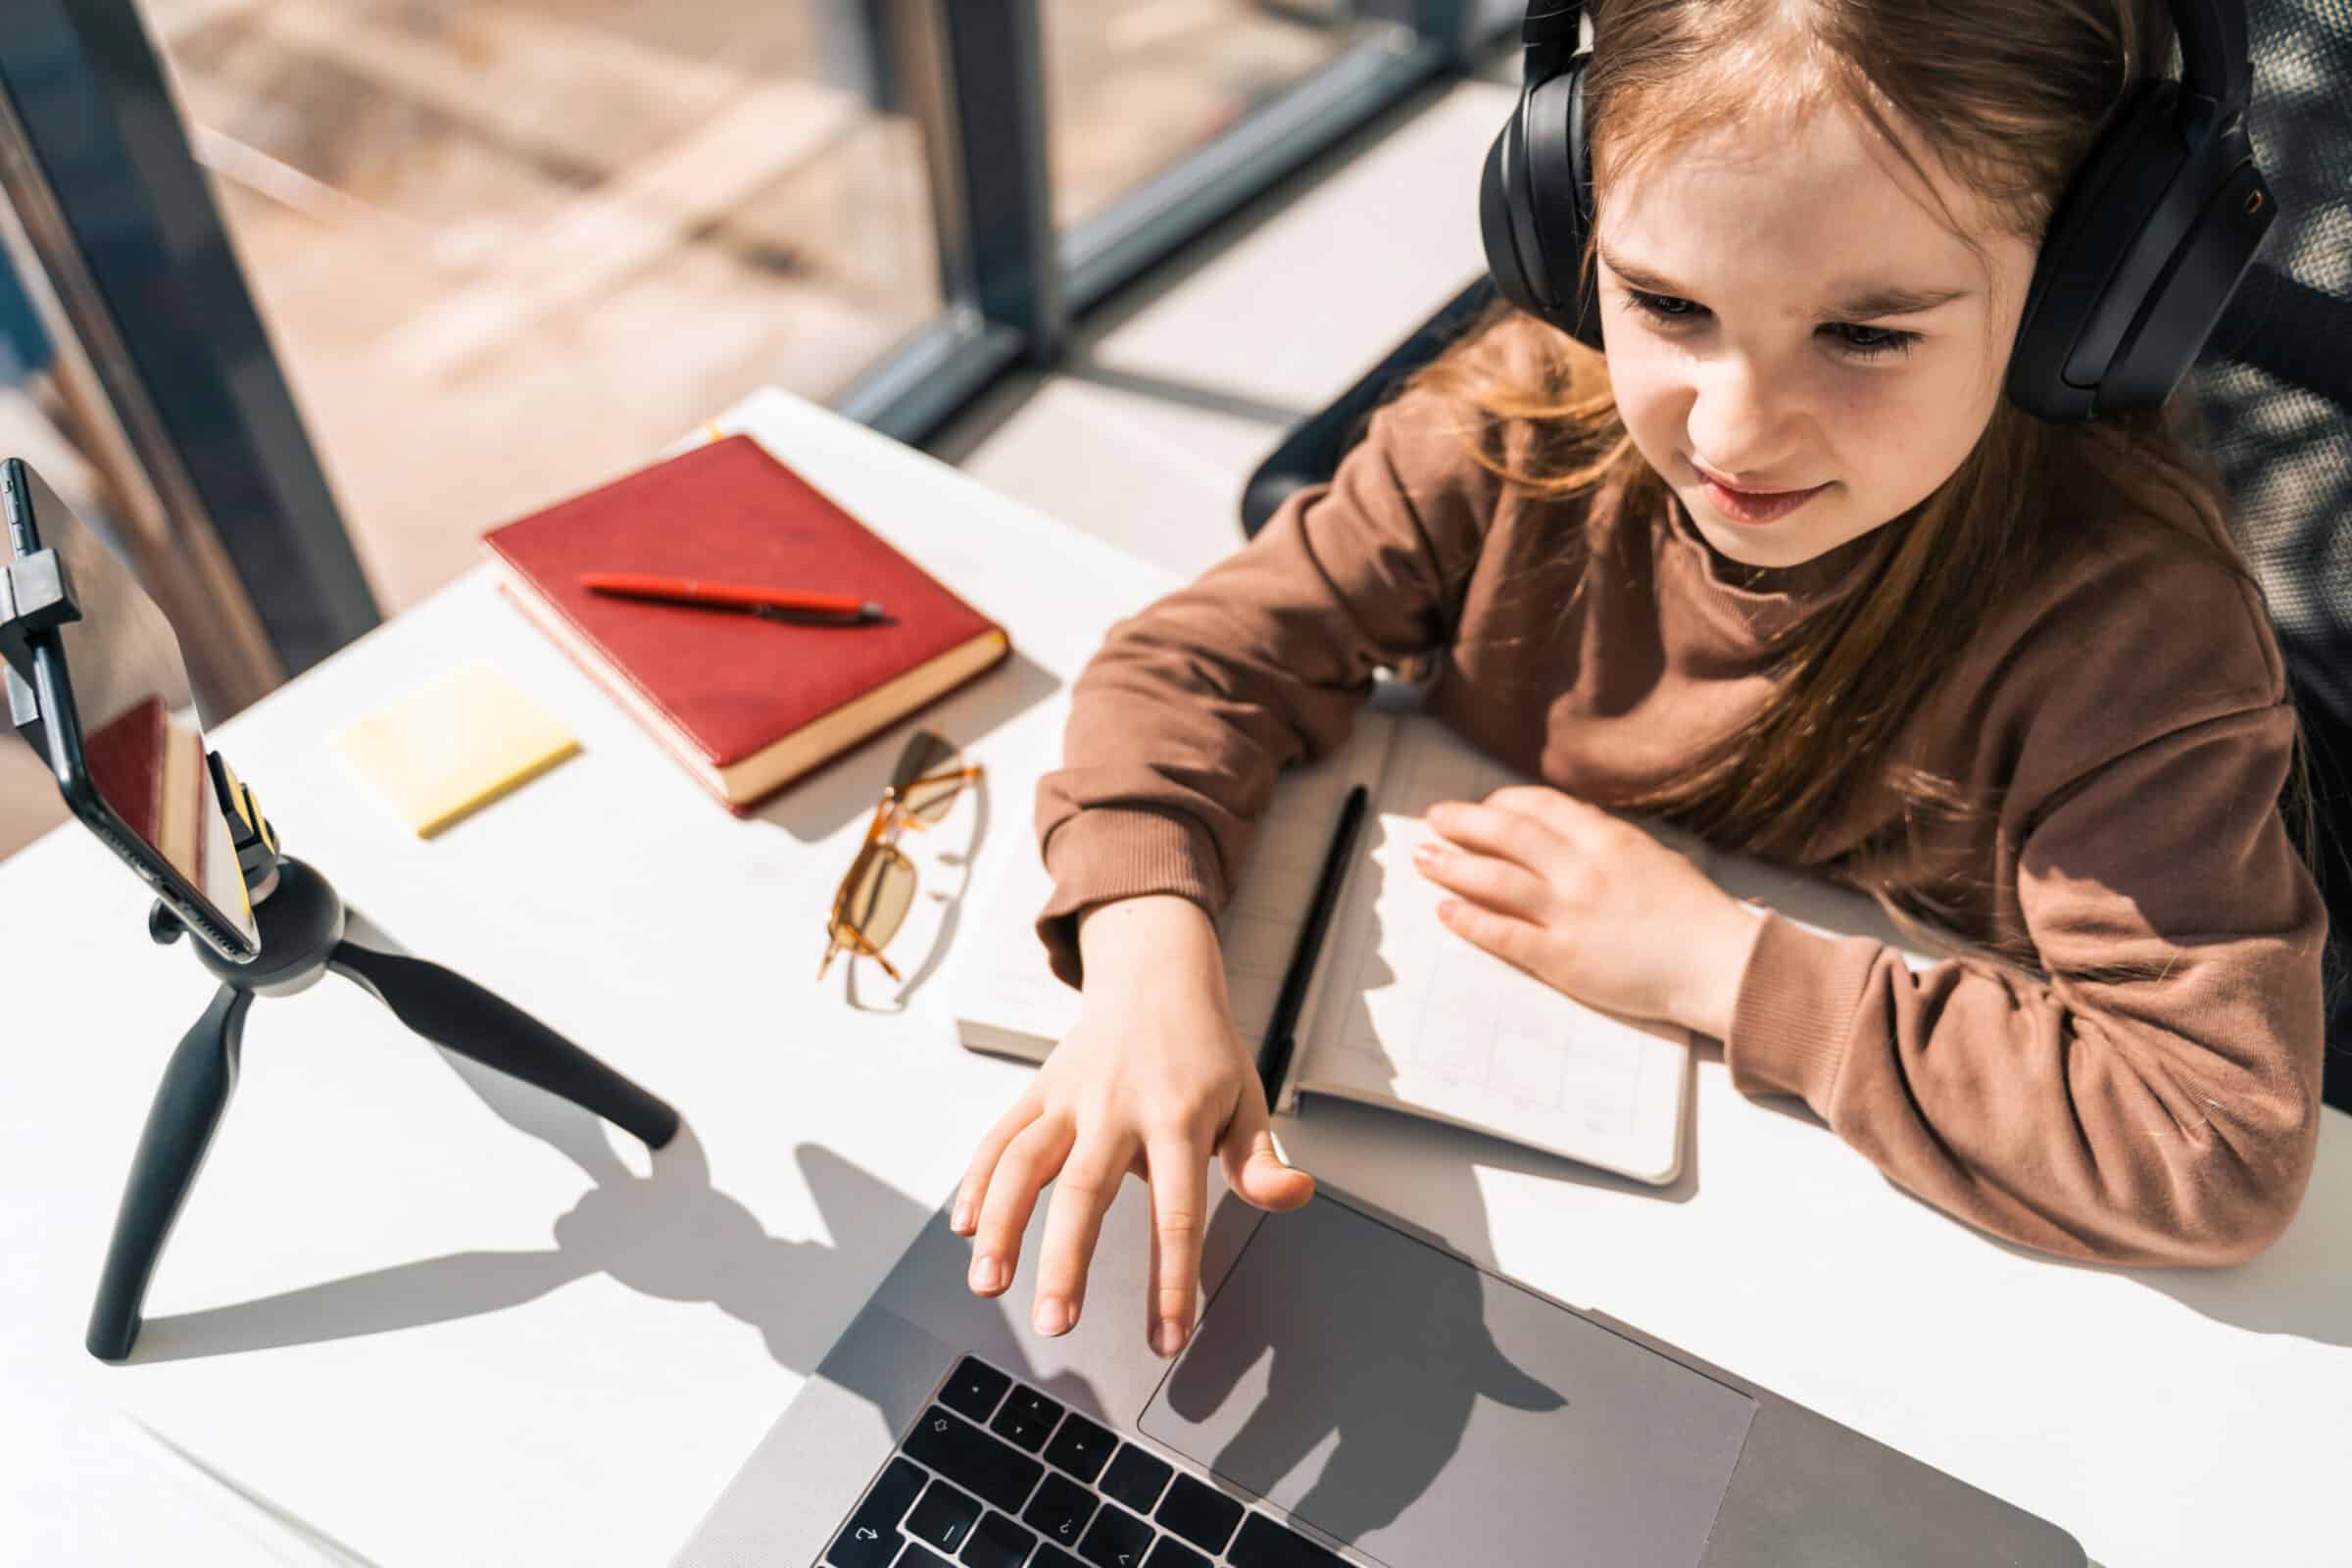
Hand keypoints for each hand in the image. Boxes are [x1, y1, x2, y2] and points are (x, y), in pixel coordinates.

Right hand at [951, 895, 1313, 1355]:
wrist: (1155, 976)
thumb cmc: (1205, 1053)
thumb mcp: (1247, 1100)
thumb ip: (1260, 1160)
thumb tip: (1295, 1196)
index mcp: (1178, 1118)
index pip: (1176, 1212)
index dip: (1171, 1281)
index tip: (1167, 1339)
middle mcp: (1117, 1108)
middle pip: (1086, 1191)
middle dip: (1065, 1262)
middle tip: (1057, 1325)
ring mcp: (1070, 1098)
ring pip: (1024, 1163)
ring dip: (1003, 1226)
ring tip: (989, 1286)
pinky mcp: (1039, 1091)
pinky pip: (1000, 1139)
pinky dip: (978, 1183)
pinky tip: (966, 1229)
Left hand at [1413, 786, 1762, 1037]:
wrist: (1717, 964)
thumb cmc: (1693, 913)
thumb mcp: (1652, 856)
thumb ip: (1606, 839)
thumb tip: (1567, 823)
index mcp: (1607, 839)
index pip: (1538, 806)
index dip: (1500, 803)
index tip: (1481, 807)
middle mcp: (1582, 869)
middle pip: (1506, 834)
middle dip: (1461, 823)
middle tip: (1433, 819)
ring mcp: (1570, 913)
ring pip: (1494, 879)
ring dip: (1452, 865)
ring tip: (1424, 858)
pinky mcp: (1562, 958)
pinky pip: (1503, 933)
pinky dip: (1468, 919)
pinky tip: (1444, 909)